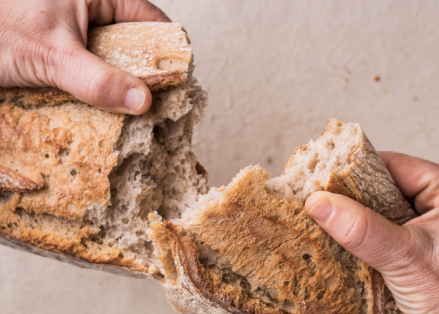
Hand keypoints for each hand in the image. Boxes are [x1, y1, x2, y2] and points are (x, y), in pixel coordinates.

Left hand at [0, 0, 169, 113]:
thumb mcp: (50, 55)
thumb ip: (97, 79)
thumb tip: (142, 100)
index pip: (149, 21)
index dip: (166, 52)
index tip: (175, 84)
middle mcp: (92, 9)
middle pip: (134, 44)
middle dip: (143, 75)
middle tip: (152, 106)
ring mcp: (78, 31)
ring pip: (114, 60)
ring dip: (119, 86)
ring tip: (128, 112)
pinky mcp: (65, 50)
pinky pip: (93, 71)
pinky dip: (98, 90)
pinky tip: (100, 107)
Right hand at [305, 151, 438, 313]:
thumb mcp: (409, 259)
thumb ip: (366, 230)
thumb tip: (320, 203)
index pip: (391, 165)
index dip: (354, 168)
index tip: (320, 177)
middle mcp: (428, 207)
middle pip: (377, 189)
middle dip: (345, 197)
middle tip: (313, 201)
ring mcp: (414, 230)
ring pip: (371, 214)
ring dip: (346, 221)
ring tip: (317, 221)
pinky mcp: (403, 252)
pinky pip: (371, 236)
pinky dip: (352, 240)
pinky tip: (332, 242)